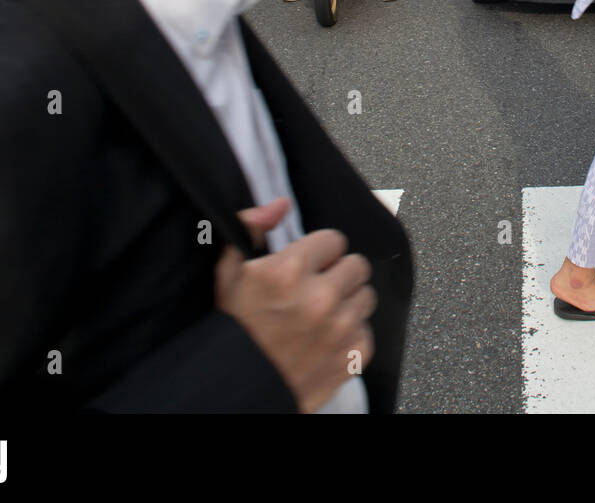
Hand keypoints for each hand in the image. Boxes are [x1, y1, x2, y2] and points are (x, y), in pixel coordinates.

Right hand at [215, 201, 376, 412]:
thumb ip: (250, 228)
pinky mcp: (353, 355)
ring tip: (321, 316)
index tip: (308, 267)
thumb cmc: (232, 332)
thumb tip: (280, 204)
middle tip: (318, 290)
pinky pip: (367, 330)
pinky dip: (351, 334)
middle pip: (357, 265)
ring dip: (347, 303)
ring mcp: (340, 327)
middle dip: (338, 274)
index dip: (320, 253)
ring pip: (366, 296)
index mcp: (290, 270)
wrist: (237, 390)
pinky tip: (326, 339)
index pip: (334, 240)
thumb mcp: (228, 274)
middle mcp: (320, 296)